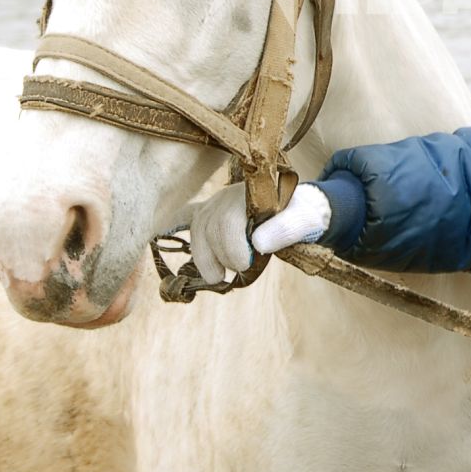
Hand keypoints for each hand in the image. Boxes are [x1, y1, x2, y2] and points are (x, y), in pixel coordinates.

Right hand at [189, 182, 330, 282]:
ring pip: (196, 228)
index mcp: (251, 194)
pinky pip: (185, 214)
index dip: (233, 249)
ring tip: (216, 276)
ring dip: (202, 257)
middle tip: (240, 271)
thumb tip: (258, 243)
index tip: (245, 266)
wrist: (296, 207)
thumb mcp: (304, 220)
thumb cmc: (300, 214)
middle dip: (220, 256)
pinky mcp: (208, 211)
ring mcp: (215, 203)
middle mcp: (228, 196)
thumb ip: (286, 229)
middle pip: (208, 227)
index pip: (228, 221)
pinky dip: (177, 224)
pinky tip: (166, 234)